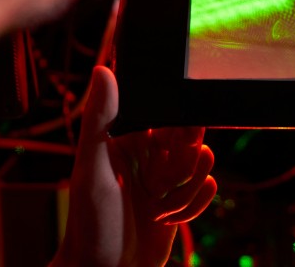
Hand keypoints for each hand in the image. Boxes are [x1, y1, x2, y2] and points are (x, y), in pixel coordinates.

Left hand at [51, 66, 216, 266]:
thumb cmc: (89, 224)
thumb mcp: (92, 169)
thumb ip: (100, 119)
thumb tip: (103, 70)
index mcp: (130, 137)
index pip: (167, 111)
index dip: (181, 119)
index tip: (186, 130)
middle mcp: (150, 154)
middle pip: (190, 136)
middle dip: (188, 158)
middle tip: (172, 177)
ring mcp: (166, 178)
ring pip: (202, 163)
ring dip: (189, 187)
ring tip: (163, 206)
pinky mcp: (179, 200)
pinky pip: (205, 190)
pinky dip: (194, 205)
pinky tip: (174, 217)